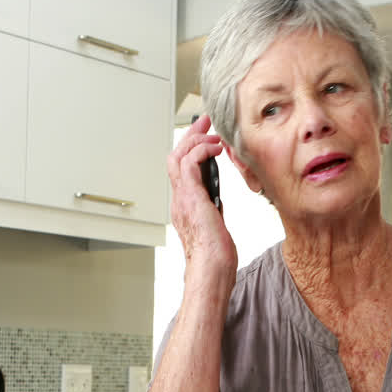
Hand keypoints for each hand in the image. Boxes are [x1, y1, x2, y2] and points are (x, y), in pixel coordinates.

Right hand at [167, 115, 235, 287]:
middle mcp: (178, 199)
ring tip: (211, 132)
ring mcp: (182, 198)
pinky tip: (215, 148)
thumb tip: (217, 205)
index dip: (191, 150)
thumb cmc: (215, 257)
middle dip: (190, 136)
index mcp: (183, 206)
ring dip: (195, 140)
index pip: (181, 170)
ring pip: (178, 156)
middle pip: (175, 157)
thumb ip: (211, 212)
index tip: (205, 137)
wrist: (211, 269)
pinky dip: (201, 150)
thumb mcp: (214, 227)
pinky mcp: (191, 196)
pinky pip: (189, 163)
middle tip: (205, 122)